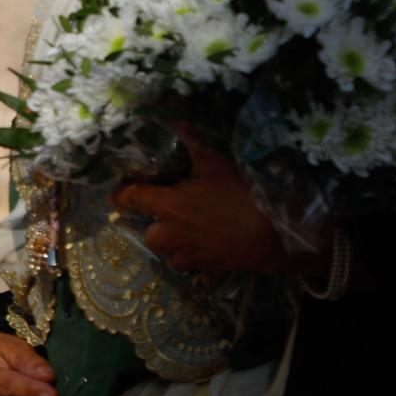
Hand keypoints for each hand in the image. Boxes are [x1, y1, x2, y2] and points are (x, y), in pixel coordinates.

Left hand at [111, 126, 285, 281]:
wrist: (275, 232)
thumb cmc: (241, 194)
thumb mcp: (215, 163)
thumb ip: (191, 142)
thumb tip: (174, 121)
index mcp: (168, 207)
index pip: (131, 199)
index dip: (122, 194)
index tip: (120, 192)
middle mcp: (172, 235)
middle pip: (150, 236)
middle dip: (157, 226)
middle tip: (173, 215)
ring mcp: (190, 257)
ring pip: (171, 257)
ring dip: (177, 247)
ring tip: (193, 235)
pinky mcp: (210, 271)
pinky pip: (199, 273)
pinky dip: (203, 267)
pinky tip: (213, 256)